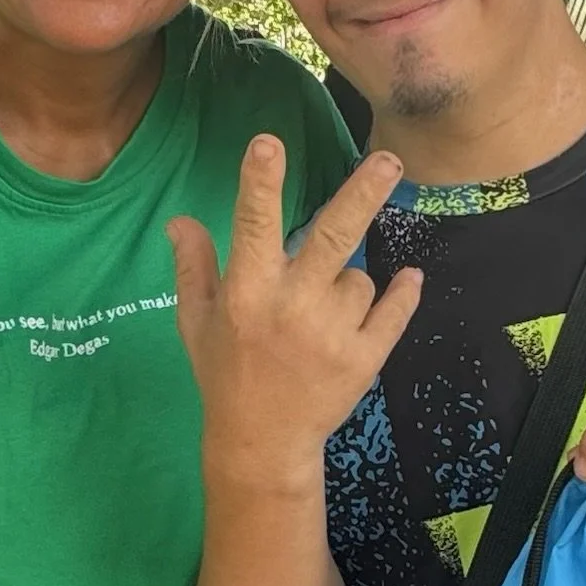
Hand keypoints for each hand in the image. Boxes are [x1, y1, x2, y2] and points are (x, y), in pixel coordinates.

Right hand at [168, 135, 420, 487]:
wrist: (262, 442)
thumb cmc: (225, 374)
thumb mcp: (196, 322)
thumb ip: (194, 268)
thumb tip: (180, 220)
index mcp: (248, 293)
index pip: (254, 224)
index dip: (261, 182)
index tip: (268, 143)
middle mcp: (292, 306)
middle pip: (335, 236)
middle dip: (362, 193)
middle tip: (389, 159)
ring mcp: (332, 333)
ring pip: (360, 277)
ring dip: (346, 286)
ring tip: (319, 321)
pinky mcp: (364, 358)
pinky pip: (393, 309)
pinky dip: (401, 294)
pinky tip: (405, 282)